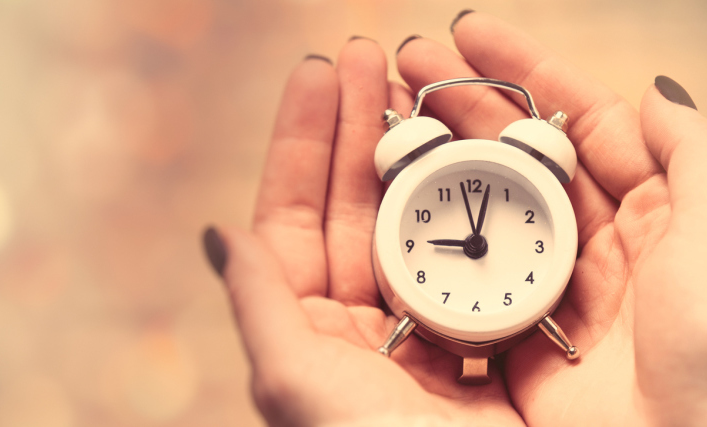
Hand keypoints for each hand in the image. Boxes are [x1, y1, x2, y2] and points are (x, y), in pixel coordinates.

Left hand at [205, 41, 522, 424]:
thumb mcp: (299, 384)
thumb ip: (262, 306)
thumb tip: (216, 233)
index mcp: (312, 336)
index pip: (294, 218)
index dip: (303, 142)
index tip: (319, 73)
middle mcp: (368, 328)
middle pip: (356, 205)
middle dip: (362, 127)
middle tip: (374, 56)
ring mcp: (430, 331)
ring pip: (418, 221)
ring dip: (420, 152)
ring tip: (423, 86)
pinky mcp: (490, 339)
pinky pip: (479, 254)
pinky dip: (482, 202)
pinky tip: (484, 155)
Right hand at [393, 12, 706, 424]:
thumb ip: (694, 151)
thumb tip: (657, 91)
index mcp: (654, 211)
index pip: (582, 121)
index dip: (526, 71)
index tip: (471, 34)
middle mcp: (602, 246)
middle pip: (523, 158)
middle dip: (466, 105)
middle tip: (410, 65)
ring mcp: (556, 293)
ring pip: (490, 211)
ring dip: (442, 164)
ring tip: (391, 120)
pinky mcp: (521, 343)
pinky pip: (469, 284)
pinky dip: (434, 248)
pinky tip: (397, 211)